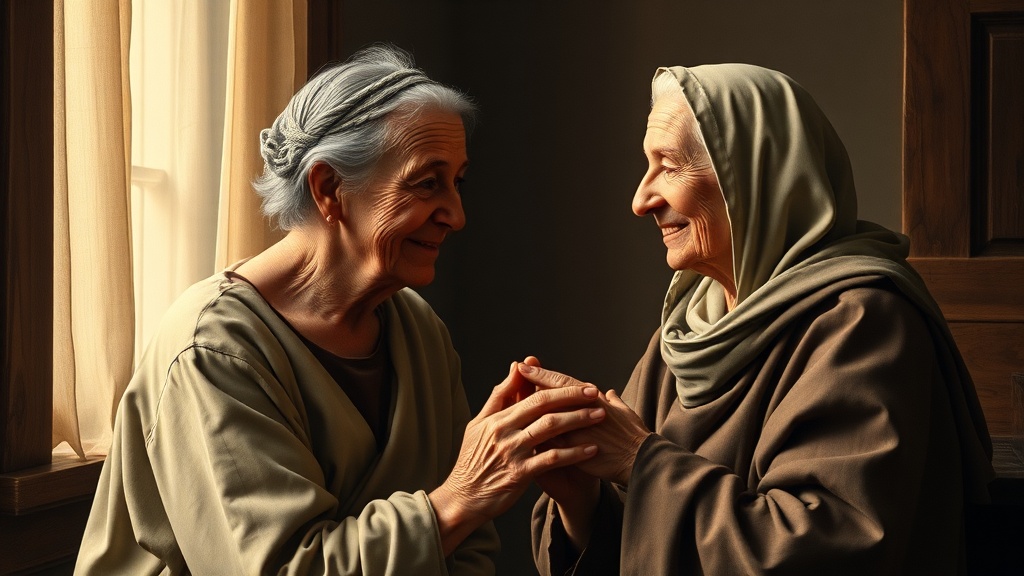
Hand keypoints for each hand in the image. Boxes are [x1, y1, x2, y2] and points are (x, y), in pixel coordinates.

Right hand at [430, 362, 603, 554]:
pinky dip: (573, 452)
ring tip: (598, 416)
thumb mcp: (479, 424)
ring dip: (577, 420)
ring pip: (550, 428)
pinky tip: (590, 449)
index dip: (557, 386)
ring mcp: (512, 451)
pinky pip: (552, 458)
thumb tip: (517, 367)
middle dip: (572, 397)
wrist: (463, 498)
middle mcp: (504, 431)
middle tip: (594, 393)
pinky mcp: (519, 473)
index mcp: (496, 418)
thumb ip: (500, 397)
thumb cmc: (473, 460)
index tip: (580, 383)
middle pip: (543, 405)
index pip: (531, 394)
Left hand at [517, 363, 651, 486]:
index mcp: (594, 399)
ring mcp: (579, 428)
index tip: (527, 364)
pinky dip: (536, 433)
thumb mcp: (626, 414)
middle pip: (553, 392)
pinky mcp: (575, 448)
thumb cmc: (635, 437)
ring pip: (549, 413)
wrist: (639, 462)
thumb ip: (615, 403)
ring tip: (513, 396)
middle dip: (534, 381)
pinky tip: (521, 428)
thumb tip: (610, 393)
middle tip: (517, 370)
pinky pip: (551, 439)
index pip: (564, 383)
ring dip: (531, 405)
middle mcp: (584, 409)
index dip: (545, 373)